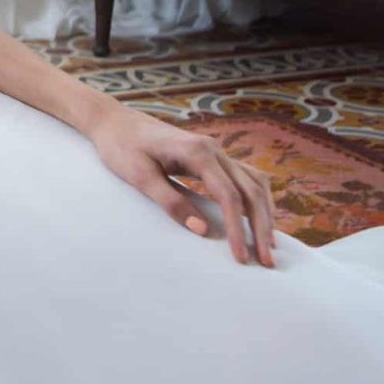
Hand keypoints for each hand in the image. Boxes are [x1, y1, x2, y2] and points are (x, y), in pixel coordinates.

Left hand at [84, 105, 277, 267]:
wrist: (114, 121)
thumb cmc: (122, 147)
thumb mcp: (140, 177)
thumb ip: (171, 202)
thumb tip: (203, 231)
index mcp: (197, 152)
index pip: (228, 196)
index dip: (237, 229)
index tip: (241, 257)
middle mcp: (214, 149)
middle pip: (251, 191)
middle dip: (261, 227)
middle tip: (267, 261)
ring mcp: (216, 151)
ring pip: (254, 183)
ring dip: (264, 214)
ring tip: (268, 245)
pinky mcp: (212, 156)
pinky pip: (245, 177)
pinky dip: (256, 198)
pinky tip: (260, 218)